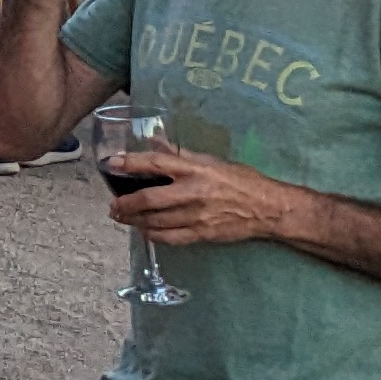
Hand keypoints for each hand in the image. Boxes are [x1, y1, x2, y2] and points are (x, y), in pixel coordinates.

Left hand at [102, 144, 295, 250]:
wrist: (269, 209)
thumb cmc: (242, 180)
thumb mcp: (212, 160)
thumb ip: (181, 154)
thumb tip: (155, 141)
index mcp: (196, 169)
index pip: (157, 163)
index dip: (131, 163)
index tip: (111, 163)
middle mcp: (193, 192)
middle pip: (150, 199)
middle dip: (126, 203)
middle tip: (113, 205)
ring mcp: (197, 216)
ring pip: (157, 221)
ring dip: (135, 220)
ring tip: (122, 218)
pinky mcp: (202, 234)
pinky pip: (171, 238)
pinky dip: (154, 235)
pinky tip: (145, 231)